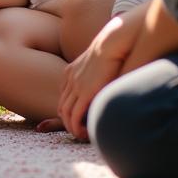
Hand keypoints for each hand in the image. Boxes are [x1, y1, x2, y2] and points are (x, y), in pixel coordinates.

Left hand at [57, 9, 141, 138]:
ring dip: (72, 126)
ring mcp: (75, 85)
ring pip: (66, 112)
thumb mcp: (104, 64)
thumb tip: (112, 77)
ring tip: (82, 135)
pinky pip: (74, 115)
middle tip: (78, 131)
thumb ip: (102, 73)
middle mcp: (70, 78)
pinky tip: (85, 134)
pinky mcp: (84, 92)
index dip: (69, 108)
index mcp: (72, 71)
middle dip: (66, 120)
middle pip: (62, 104)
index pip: (65, 94)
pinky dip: (76, 126)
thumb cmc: (115, 51)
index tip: (76, 119)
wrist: (114, 42)